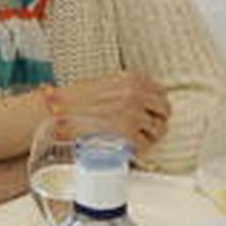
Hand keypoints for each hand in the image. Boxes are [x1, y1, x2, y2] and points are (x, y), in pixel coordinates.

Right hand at [57, 71, 171, 151]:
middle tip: (152, 126)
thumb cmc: (77, 98)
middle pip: (164, 110)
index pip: (161, 91)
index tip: (154, 111)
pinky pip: (144, 143)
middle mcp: (136, 94)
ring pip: (158, 128)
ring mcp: (133, 113)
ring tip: (139, 137)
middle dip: (159, 119)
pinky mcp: (127, 131)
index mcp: (133, 79)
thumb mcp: (107, 83)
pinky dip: (138, 146)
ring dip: (151, 135)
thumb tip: (143, 101)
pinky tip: (129, 144)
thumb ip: (127, 89)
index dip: (157, 104)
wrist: (61, 110)